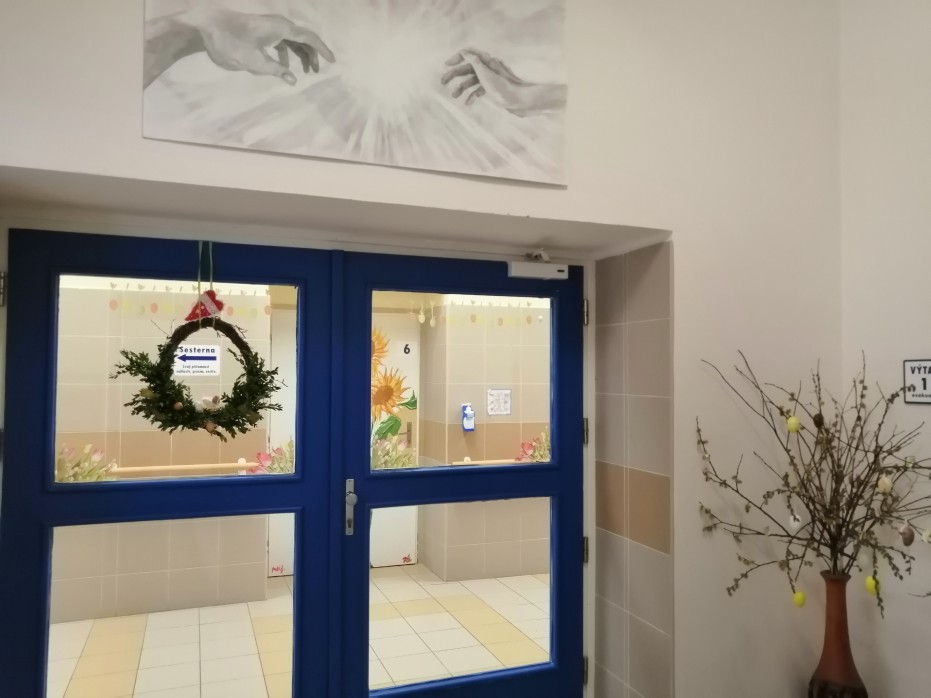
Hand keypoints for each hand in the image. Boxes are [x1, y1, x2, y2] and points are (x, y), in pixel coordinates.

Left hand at [144, 10, 334, 87]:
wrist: (206, 27)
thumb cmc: (230, 43)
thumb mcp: (254, 62)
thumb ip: (276, 70)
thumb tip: (293, 79)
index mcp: (280, 28)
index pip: (309, 37)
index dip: (322, 49)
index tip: (333, 61)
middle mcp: (278, 24)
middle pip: (303, 38)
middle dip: (312, 54)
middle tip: (317, 72)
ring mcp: (269, 26)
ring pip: (292, 39)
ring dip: (300, 54)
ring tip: (305, 71)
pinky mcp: (261, 30)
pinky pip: (281, 40)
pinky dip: (287, 52)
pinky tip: (284, 66)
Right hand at [441, 49, 565, 116]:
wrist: (521, 101)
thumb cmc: (504, 87)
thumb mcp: (485, 73)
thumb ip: (473, 61)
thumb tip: (464, 52)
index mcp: (487, 61)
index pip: (468, 53)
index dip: (456, 58)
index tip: (446, 66)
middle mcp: (488, 67)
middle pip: (468, 68)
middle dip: (455, 75)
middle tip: (443, 83)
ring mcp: (491, 78)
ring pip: (472, 80)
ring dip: (462, 87)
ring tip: (454, 96)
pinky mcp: (494, 89)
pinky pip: (479, 90)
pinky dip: (472, 95)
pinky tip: (467, 103)